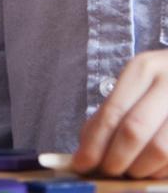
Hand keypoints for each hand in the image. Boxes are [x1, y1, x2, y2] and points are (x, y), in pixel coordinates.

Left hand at [73, 50, 167, 176]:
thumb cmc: (161, 83)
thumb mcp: (135, 85)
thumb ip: (112, 112)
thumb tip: (86, 150)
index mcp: (142, 70)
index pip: (113, 111)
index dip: (95, 143)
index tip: (81, 164)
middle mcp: (167, 83)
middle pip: (134, 131)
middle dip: (115, 158)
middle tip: (106, 172)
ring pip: (160, 150)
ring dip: (140, 169)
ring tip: (130, 172)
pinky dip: (160, 172)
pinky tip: (151, 170)